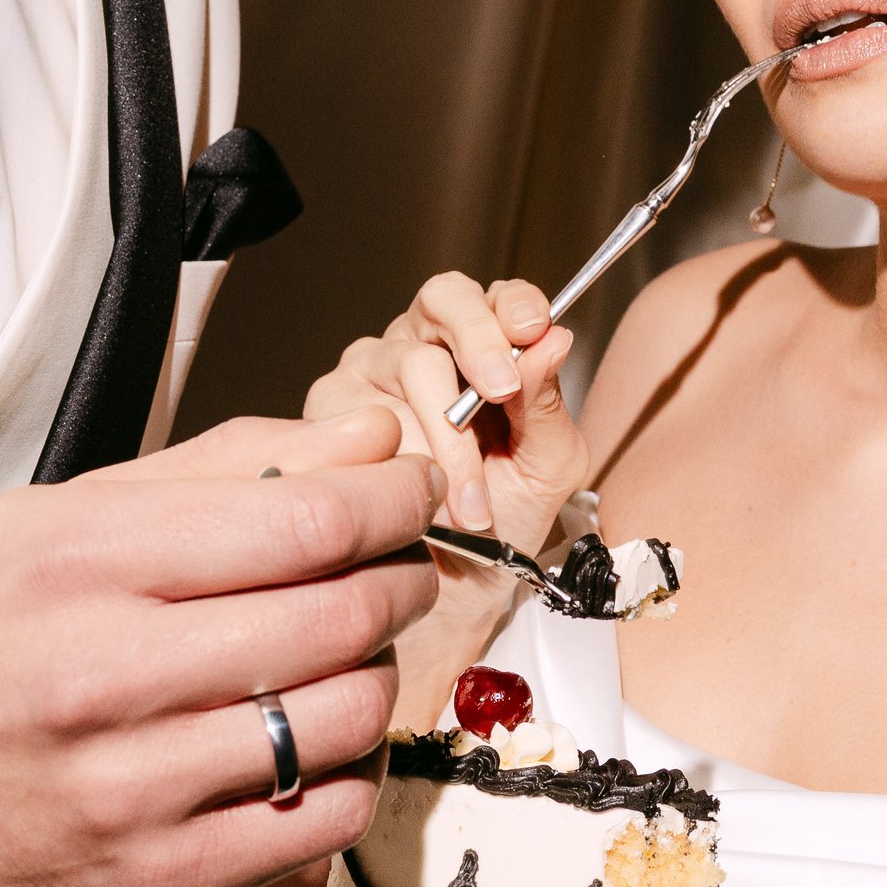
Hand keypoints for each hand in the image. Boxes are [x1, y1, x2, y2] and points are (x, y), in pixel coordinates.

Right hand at [0, 410, 441, 886]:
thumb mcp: (58, 520)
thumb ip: (222, 467)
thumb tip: (371, 437)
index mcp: (78, 562)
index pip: (305, 519)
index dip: (393, 498)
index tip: (413, 488)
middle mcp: (102, 675)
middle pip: (341, 615)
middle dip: (401, 579)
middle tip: (400, 568)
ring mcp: (129, 793)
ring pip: (346, 719)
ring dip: (379, 676)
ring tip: (347, 657)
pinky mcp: (153, 886)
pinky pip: (322, 821)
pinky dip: (350, 774)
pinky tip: (316, 746)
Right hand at [311, 274, 587, 555]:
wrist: (454, 590)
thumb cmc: (505, 518)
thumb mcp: (548, 465)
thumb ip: (549, 403)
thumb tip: (554, 339)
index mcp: (483, 344)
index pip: (497, 296)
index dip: (514, 304)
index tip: (533, 329)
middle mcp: (425, 343)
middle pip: (445, 300)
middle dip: (480, 342)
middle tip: (501, 390)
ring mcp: (374, 369)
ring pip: (411, 364)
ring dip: (450, 439)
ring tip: (472, 505)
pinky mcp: (332, 406)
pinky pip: (366, 412)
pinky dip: (402, 458)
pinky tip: (418, 498)